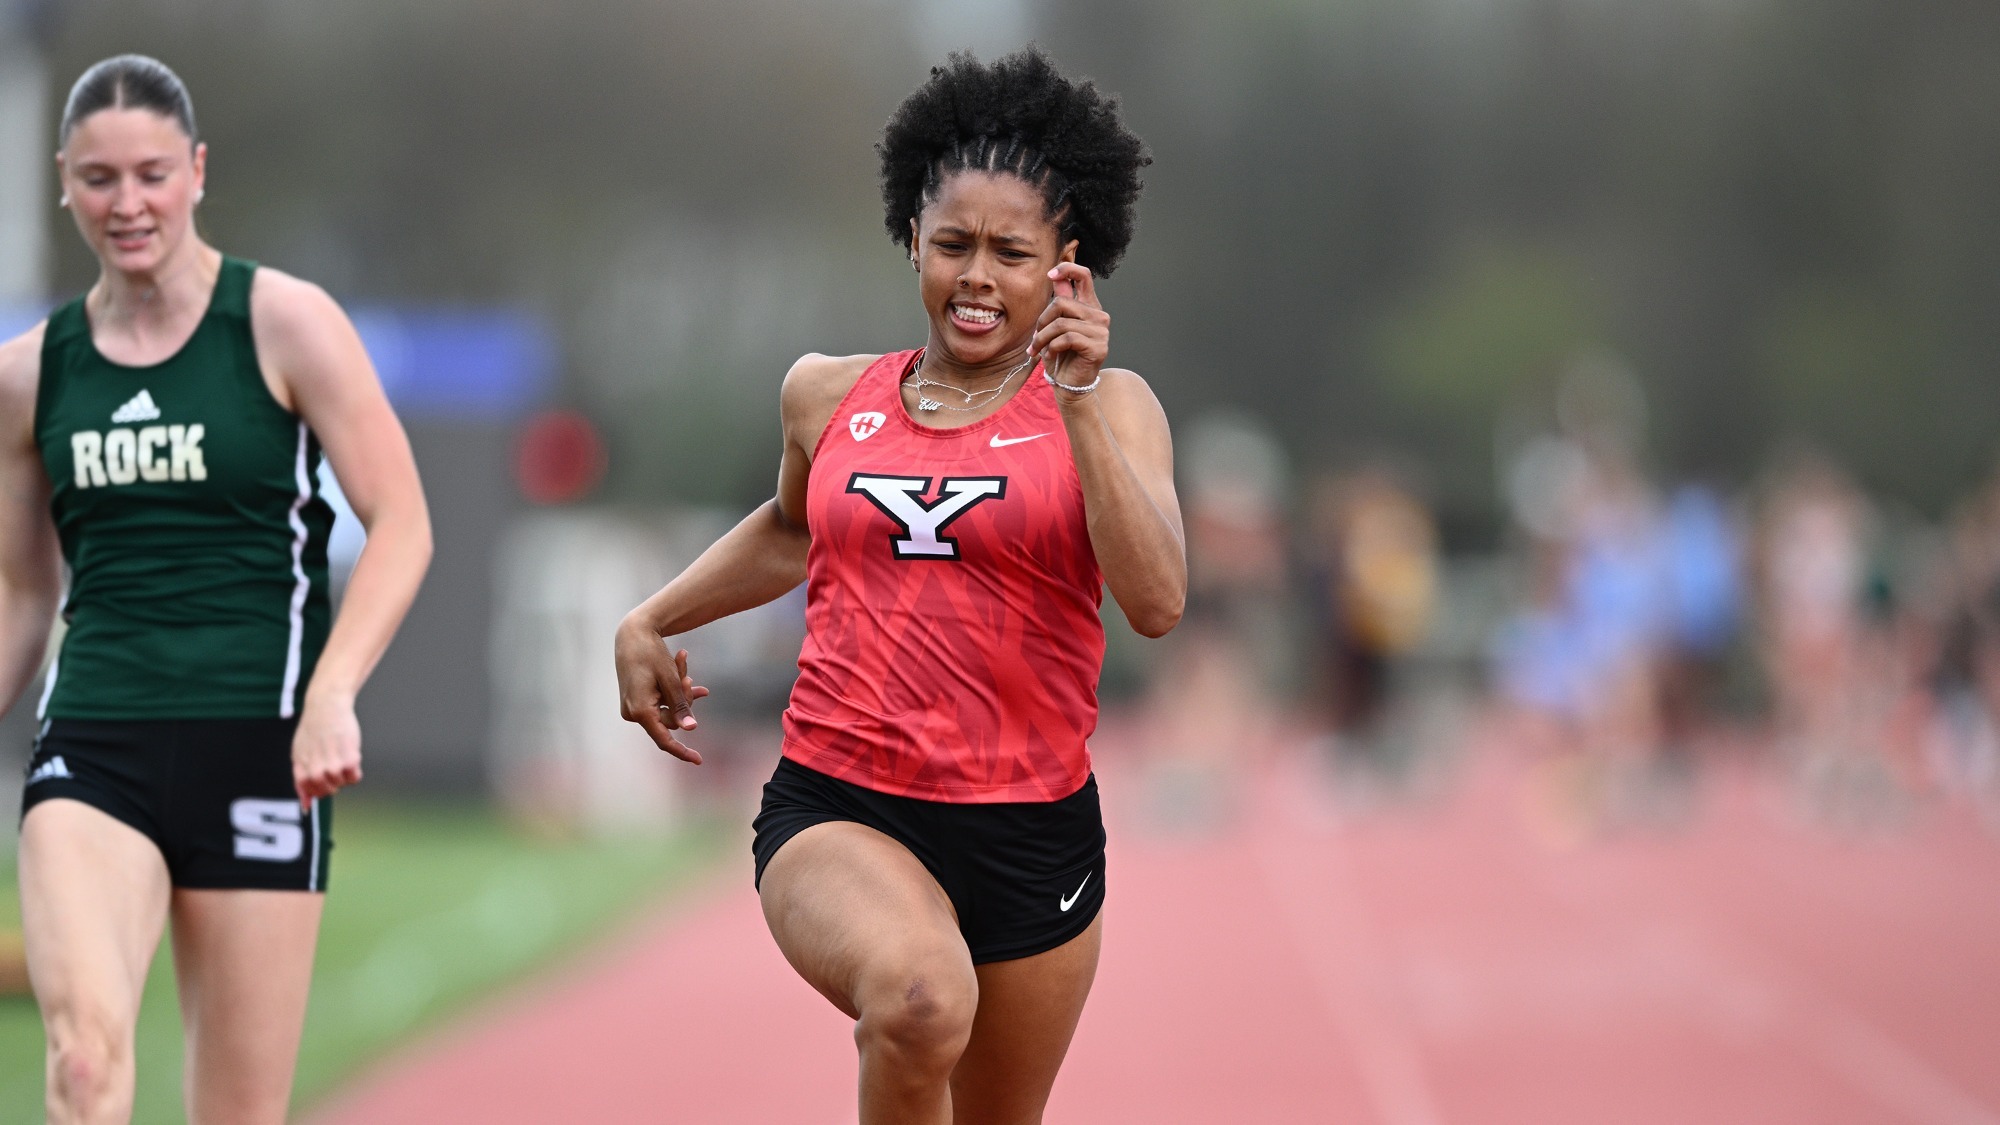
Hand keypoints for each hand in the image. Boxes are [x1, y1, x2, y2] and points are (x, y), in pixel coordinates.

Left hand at [293, 691, 362, 808]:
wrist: (326, 706)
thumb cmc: (313, 730)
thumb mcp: (299, 754)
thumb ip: (301, 780)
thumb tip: (305, 807)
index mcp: (301, 768)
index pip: (311, 792)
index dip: (320, 787)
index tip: (324, 775)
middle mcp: (316, 770)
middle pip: (328, 791)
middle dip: (333, 781)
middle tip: (333, 762)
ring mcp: (333, 766)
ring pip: (342, 785)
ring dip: (344, 774)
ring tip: (341, 756)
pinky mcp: (350, 759)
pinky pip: (354, 778)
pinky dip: (355, 771)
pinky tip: (351, 756)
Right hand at [615, 617, 710, 763]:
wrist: (632, 633)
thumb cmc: (650, 653)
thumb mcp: (670, 678)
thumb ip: (680, 705)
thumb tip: (691, 729)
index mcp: (641, 711)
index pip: (664, 740)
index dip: (682, 751)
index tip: (698, 760)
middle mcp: (633, 713)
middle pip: (670, 720)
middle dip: (683, 699)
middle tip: (689, 676)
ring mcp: (633, 707)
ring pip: (667, 708)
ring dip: (678, 690)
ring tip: (682, 660)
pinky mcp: (636, 699)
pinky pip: (660, 701)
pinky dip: (671, 689)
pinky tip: (684, 670)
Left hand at [1030, 262, 1109, 399]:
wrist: (1071, 384)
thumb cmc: (1063, 355)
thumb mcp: (1057, 327)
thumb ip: (1061, 303)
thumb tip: (1056, 277)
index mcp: (1089, 306)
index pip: (1084, 276)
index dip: (1067, 269)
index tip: (1050, 274)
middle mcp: (1098, 316)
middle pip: (1061, 303)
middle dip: (1042, 321)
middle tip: (1035, 338)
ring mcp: (1101, 331)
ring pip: (1060, 323)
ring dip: (1042, 338)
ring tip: (1036, 350)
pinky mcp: (1098, 347)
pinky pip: (1066, 339)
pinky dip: (1051, 347)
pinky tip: (1049, 355)